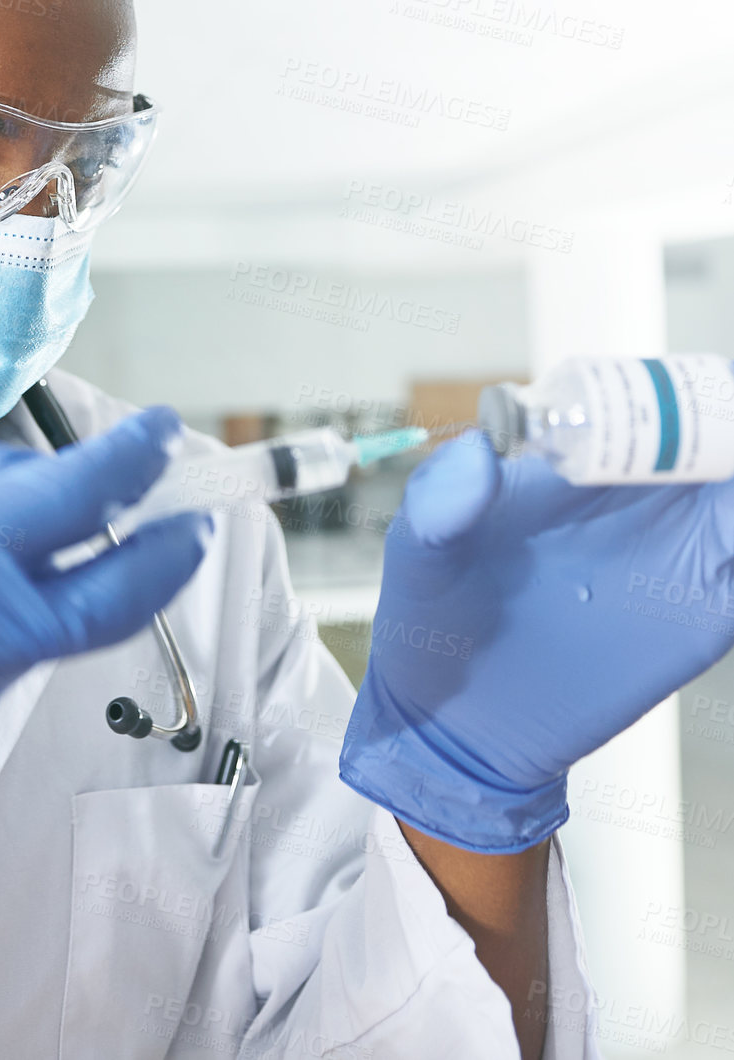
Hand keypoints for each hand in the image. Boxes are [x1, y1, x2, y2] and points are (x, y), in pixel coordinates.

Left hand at [339, 433, 733, 851]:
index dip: (677, 397)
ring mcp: (676, 556)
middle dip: (725, 435)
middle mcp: (638, 499)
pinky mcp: (701, 617)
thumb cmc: (434, 622)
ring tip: (727, 511)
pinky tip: (731, 560)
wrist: (460, 723)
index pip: (644, 405)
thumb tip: (478, 447)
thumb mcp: (419, 556)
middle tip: (724, 465)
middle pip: (712, 444)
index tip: (697, 404)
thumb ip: (440, 501)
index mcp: (575, 464)